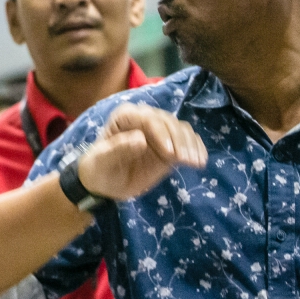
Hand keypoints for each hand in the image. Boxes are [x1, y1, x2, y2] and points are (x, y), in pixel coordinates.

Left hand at [77, 103, 206, 199]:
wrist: (104, 182)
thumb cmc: (99, 168)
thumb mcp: (103, 161)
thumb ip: (118, 149)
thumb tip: (141, 139)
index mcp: (125, 116)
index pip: (148, 119)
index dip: (161, 134)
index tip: (169, 154)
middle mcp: (144, 118)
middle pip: (169, 122)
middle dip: (180, 140)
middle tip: (187, 161)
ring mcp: (159, 130)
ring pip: (181, 129)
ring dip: (191, 145)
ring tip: (195, 163)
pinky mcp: (170, 143)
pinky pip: (187, 140)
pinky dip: (196, 148)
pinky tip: (200, 161)